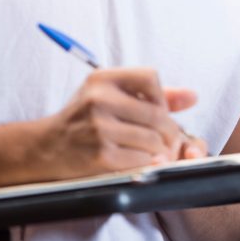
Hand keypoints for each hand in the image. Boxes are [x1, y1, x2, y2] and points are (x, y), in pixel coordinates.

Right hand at [36, 67, 203, 179]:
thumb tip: (193, 97)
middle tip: (169, 140)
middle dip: (170, 130)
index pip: (150, 77)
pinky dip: (147, 163)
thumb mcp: (109, 95)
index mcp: (103, 78)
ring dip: (161, 149)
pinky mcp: (101, 155)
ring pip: (153, 139)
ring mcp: (100, 128)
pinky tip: (140, 161)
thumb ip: (152, 94)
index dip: (162, 97)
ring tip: (157, 152)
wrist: (46, 148)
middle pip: (157, 113)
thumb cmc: (83, 118)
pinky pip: (142, 159)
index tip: (159, 111)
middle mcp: (100, 99)